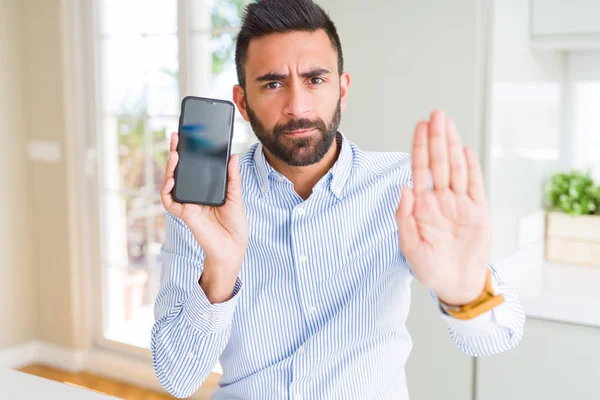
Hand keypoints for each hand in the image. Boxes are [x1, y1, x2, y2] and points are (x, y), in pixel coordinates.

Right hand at [161, 132, 248, 301]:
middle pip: (179, 172)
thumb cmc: (235, 224)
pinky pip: (169, 201)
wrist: (234, 246)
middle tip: (175, 138)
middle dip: (175, 154)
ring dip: (170, 168)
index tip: (187, 138)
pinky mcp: (185, 213)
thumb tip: (233, 156)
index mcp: (205, 189)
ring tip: (175, 154)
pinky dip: (167, 190)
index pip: (193, 168)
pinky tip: (171, 179)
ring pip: (171, 183)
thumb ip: (232, 177)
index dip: (188, 154)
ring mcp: (187, 204)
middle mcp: (193, 195)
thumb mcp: (236, 196)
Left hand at [396, 111, 490, 305]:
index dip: (419, 147)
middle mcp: (441, 199)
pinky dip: (471, 168)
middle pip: (439, 162)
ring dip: (452, 145)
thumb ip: (404, 217)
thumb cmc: (430, 268)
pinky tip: (465, 150)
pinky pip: (475, 186)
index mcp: (422, 206)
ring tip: (448, 123)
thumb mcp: (409, 246)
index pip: (420, 169)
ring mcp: (460, 204)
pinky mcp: (478, 212)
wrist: (456, 285)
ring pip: (456, 168)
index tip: (420, 126)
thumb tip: (403, 187)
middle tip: (436, 114)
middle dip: (437, 138)